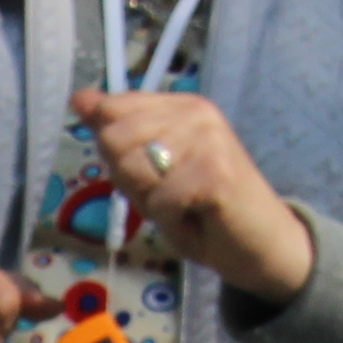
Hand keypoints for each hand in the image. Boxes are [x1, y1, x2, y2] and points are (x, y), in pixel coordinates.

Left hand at [72, 89, 315, 301]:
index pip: (111, 111)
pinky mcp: (214, 173)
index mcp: (179, 105)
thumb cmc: (204, 210)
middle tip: (171, 194)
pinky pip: (160, 202)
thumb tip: (80, 98)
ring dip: (152, 203)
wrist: (262, 245)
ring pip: (133, 171)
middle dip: (131, 181)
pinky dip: (172, 222)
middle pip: (114, 140)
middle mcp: (195, 112)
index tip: (153, 172)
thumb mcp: (153, 169)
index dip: (116, 154)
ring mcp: (208, 140)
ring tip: (185, 206)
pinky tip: (199, 220)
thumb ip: (119, 134)